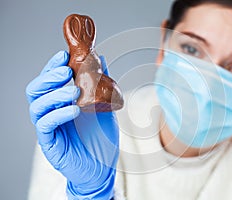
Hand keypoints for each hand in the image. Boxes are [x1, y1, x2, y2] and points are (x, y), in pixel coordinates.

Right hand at [26, 51, 118, 198]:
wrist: (103, 167)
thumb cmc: (102, 137)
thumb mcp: (105, 105)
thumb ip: (101, 83)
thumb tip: (101, 58)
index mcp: (61, 102)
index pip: (49, 80)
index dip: (52, 66)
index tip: (64, 55)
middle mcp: (51, 112)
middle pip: (36, 90)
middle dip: (49, 77)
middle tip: (66, 72)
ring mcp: (49, 128)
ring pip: (38, 106)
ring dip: (55, 94)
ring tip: (75, 92)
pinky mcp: (50, 143)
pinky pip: (46, 125)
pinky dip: (59, 114)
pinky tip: (75, 110)